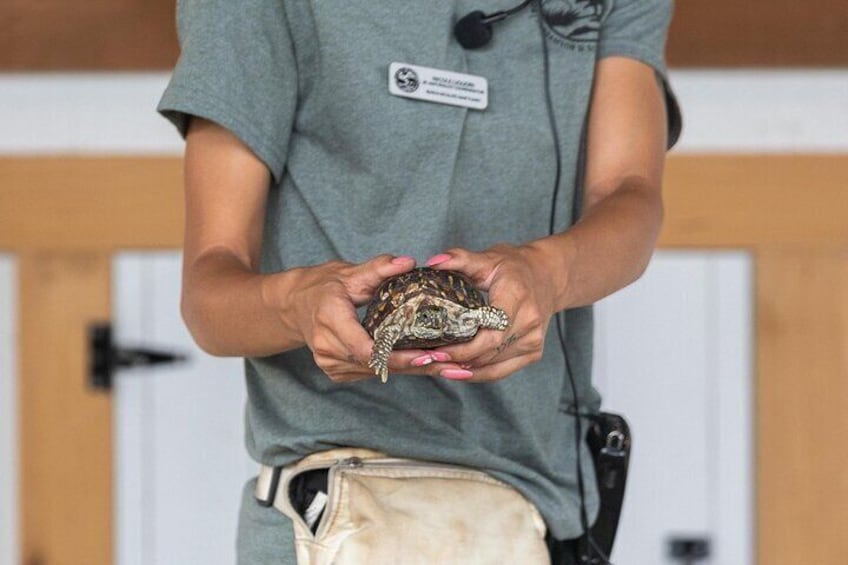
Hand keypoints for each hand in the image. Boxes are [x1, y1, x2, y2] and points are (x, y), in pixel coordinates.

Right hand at [270, 254, 463, 382]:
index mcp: (329, 318)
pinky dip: (394, 368)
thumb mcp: (349, 273)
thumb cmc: (323, 287)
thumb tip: (408, 262)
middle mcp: (326, 346)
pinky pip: (370, 372)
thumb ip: (379, 268)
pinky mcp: (335, 371)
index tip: (424, 355)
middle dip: (412, 364)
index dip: (396, 356)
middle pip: (376, 363)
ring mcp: (329, 362)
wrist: (295, 306)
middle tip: (447, 363)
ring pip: (376, 371)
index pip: (365, 348)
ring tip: (442, 365)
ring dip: (408, 370)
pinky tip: (420, 364)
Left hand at [425, 243, 561, 381]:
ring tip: (437, 366)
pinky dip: (478, 373)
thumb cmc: (515, 268)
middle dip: (457, 358)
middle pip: (490, 351)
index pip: (491, 329)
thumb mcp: (488, 258)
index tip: (438, 348)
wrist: (547, 277)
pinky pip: (501, 371)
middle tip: (428, 359)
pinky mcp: (533, 352)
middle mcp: (529, 321)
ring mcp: (533, 340)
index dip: (464, 345)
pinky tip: (458, 371)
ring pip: (493, 365)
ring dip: (464, 369)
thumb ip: (459, 258)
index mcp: (517, 295)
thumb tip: (433, 262)